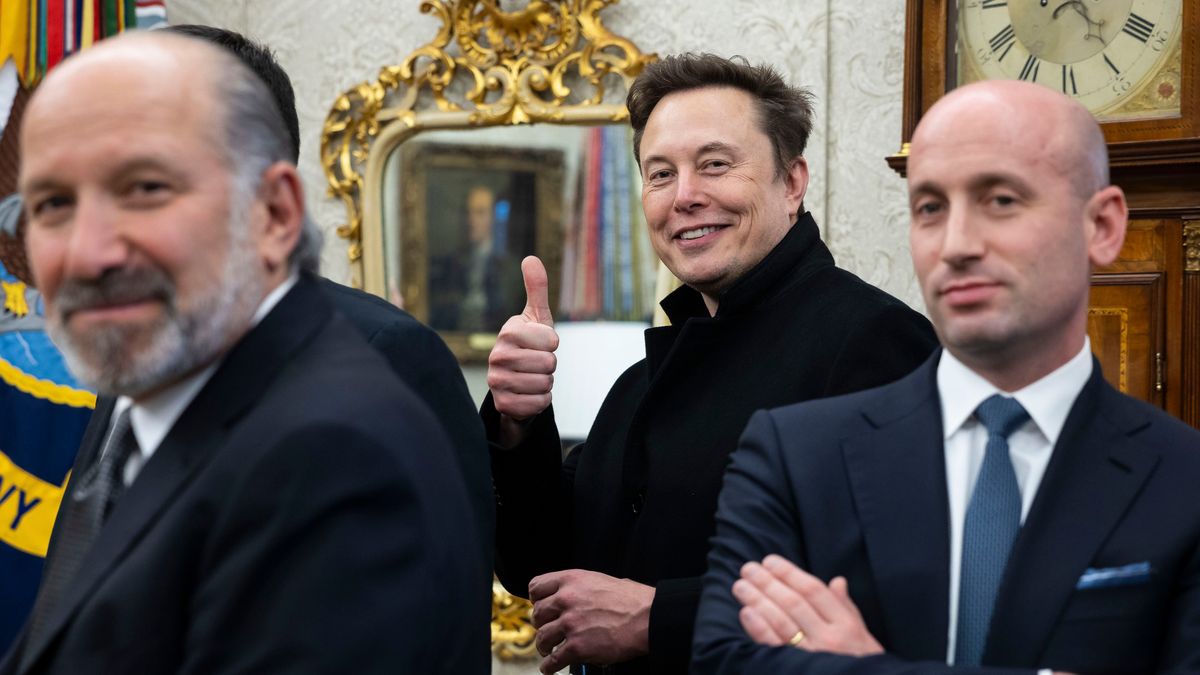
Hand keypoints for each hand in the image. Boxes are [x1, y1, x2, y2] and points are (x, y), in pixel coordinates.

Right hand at [487, 256, 558, 444]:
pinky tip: (528, 394)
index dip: (552, 344)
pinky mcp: (502, 405)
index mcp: (508, 332)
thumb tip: (530, 258)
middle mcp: (497, 355)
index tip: (540, 344)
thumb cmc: (530, 345)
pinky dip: (540, 401)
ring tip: (531, 377)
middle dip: (549, 365)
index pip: (552, 340)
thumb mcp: (536, 317)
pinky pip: (539, 404)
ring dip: (545, 383)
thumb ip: (536, 288)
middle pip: (549, 363)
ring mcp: (496, 381)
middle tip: (536, 363)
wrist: (515, 383)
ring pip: (545, 384)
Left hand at [528, 569, 653, 673]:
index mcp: (571, 580)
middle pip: (537, 614)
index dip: (537, 599)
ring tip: (549, 650)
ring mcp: (571, 624)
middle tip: (548, 630)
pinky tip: (551, 667)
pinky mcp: (577, 647)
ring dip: (544, 646)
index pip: (536, 587)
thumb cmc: (631, 600)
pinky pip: (553, 660)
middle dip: (541, 624)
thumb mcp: (600, 580)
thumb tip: (569, 597)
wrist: (648, 618)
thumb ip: (578, 588)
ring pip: (542, 637)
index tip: (540, 606)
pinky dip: (549, 666)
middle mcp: (567, 599)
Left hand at [733, 554, 882, 656]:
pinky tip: (746, 613)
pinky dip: (759, 629)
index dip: (789, 573)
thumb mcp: (862, 635)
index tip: (769, 561)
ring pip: (781, 621)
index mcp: (846, 625)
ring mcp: (812, 655)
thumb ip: (846, 607)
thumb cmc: (861, 662)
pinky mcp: (796, 669)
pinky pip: (775, 646)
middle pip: (793, 603)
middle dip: (768, 582)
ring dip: (758, 600)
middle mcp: (829, 638)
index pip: (813, 590)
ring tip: (741, 586)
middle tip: (748, 569)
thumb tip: (837, 581)